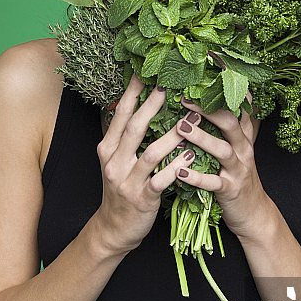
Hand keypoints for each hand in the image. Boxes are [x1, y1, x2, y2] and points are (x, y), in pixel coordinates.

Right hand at [94, 74, 201, 255]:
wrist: (114, 229)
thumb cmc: (122, 191)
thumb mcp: (116, 161)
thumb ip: (125, 136)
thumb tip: (138, 104)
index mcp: (108, 148)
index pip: (121, 114)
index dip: (133, 91)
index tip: (146, 71)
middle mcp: (114, 161)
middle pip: (134, 127)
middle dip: (153, 105)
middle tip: (171, 86)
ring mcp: (127, 181)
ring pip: (151, 152)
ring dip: (173, 135)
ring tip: (192, 121)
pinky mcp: (141, 198)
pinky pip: (161, 180)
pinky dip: (177, 166)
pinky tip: (191, 155)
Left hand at [174, 92, 272, 239]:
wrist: (253, 213)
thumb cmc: (236, 177)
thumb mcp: (237, 148)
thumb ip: (226, 127)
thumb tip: (208, 100)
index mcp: (243, 137)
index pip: (240, 107)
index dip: (227, 90)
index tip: (212, 69)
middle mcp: (243, 149)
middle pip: (231, 123)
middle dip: (208, 109)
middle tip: (184, 98)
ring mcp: (238, 170)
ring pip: (223, 150)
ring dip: (201, 137)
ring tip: (180, 126)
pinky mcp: (231, 190)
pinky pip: (214, 182)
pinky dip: (197, 177)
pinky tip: (179, 172)